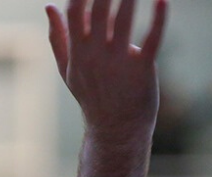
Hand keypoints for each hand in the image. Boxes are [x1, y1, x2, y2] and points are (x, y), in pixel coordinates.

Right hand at [47, 0, 168, 176]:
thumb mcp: (68, 70)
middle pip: (99, 9)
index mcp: (78, 52)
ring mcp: (119, 63)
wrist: (115, 130)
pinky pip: (153, 39)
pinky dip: (158, 18)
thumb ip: (58, 38)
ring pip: (125, 19)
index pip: (75, 11)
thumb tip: (49, 6)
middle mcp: (96, 55)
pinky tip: (162, 0)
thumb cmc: (92, 96)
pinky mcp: (142, 69)